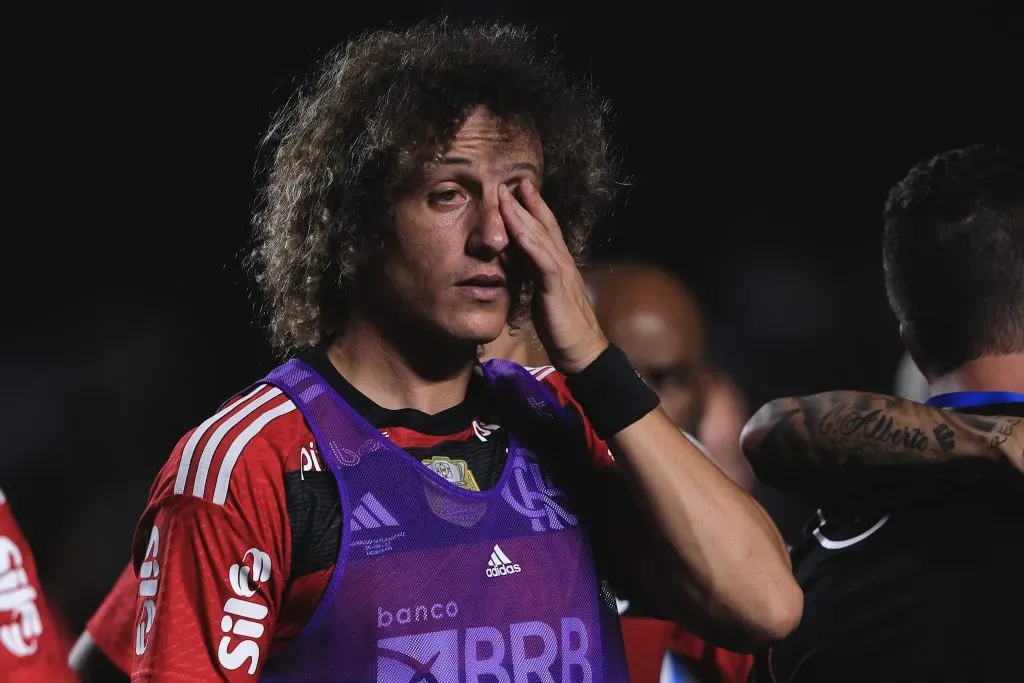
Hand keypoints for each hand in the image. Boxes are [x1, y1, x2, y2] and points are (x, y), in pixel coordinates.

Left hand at [498, 179, 607, 374]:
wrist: (582, 351)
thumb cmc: (561, 326)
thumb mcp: (541, 294)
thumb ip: (531, 274)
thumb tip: (512, 261)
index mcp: (558, 263)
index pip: (545, 229)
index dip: (532, 207)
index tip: (516, 188)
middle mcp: (562, 261)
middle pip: (543, 224)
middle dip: (526, 201)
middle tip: (510, 179)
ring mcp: (562, 272)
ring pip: (541, 237)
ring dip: (523, 215)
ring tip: (507, 195)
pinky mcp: (557, 288)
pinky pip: (542, 261)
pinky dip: (530, 244)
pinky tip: (517, 230)